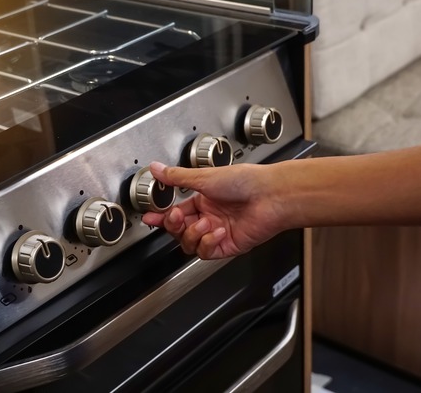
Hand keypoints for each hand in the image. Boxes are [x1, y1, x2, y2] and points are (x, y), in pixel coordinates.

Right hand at [141, 161, 290, 259]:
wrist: (270, 195)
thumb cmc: (244, 181)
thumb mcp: (204, 177)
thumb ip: (176, 177)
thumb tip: (156, 168)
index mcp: (203, 200)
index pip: (175, 212)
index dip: (161, 216)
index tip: (150, 216)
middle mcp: (209, 217)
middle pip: (179, 231)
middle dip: (173, 225)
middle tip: (175, 217)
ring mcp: (218, 232)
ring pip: (190, 244)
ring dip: (193, 234)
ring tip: (205, 223)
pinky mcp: (227, 246)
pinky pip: (206, 252)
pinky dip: (208, 242)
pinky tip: (217, 231)